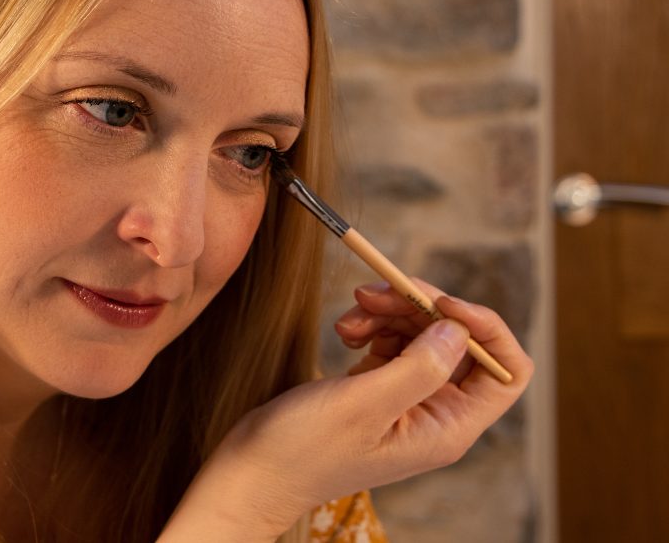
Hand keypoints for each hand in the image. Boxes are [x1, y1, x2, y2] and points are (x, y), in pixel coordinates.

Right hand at [159, 279, 532, 541]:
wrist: (252, 469)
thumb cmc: (303, 451)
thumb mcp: (363, 405)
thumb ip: (420, 367)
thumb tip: (459, 329)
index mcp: (448, 428)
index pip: (507, 372)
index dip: (485, 329)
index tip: (440, 303)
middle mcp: (435, 414)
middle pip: (459, 342)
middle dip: (421, 308)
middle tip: (377, 290)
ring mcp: (406, 400)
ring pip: (422, 334)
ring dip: (390, 313)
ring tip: (350, 313)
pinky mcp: (378, 388)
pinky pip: (393, 342)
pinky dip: (371, 326)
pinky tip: (343, 330)